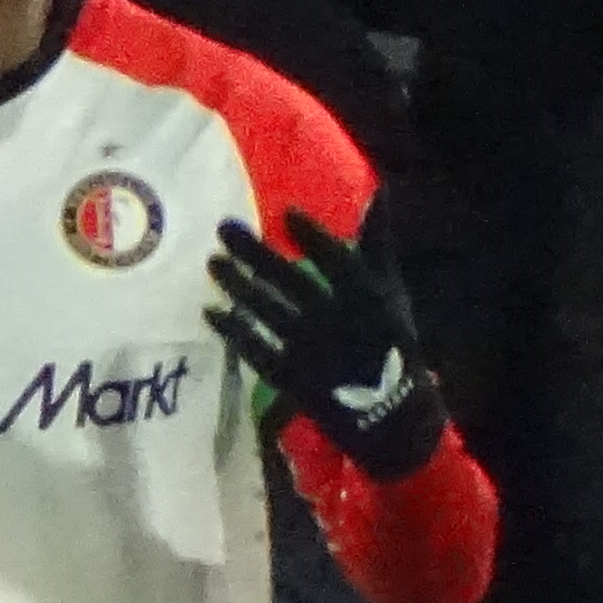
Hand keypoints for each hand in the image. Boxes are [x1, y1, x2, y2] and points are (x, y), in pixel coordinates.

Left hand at [208, 212, 445, 477]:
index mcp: (368, 297)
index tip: (285, 213)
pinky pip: (255, 350)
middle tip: (223, 228)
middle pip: (289, 281)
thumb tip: (380, 192)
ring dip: (237, 286)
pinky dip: (233, 330)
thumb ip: (377, 246)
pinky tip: (211, 312)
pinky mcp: (290, 378)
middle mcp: (337, 320)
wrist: (389, 410)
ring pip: (267, 312)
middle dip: (255, 253)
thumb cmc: (390, 341)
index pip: (338, 260)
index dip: (313, 237)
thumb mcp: (391, 292)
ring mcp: (311, 351)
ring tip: (212, 264)